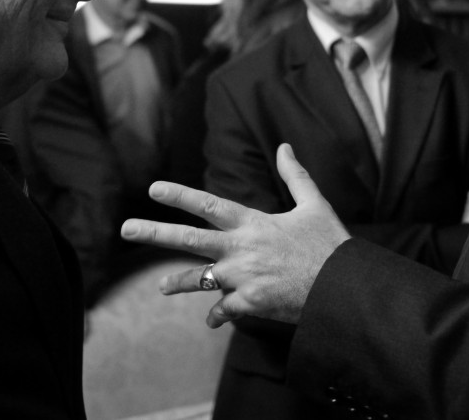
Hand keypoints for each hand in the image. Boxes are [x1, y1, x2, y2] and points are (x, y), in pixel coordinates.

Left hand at [120, 143, 350, 327]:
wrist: (343, 288)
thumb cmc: (330, 244)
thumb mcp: (314, 204)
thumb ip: (294, 175)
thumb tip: (284, 146)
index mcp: (252, 223)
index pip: (207, 205)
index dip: (178, 195)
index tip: (153, 189)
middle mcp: (240, 249)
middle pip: (188, 240)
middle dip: (154, 232)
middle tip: (125, 229)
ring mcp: (241, 278)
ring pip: (198, 279)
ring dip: (177, 282)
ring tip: (160, 287)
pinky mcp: (249, 304)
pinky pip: (224, 310)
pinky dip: (218, 315)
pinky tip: (212, 321)